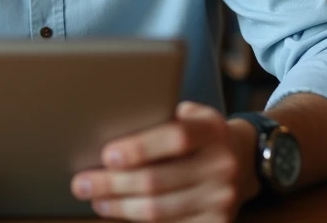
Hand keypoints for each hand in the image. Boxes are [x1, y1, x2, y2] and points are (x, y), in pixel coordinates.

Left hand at [71, 101, 259, 221]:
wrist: (243, 160)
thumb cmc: (201, 133)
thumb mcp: (191, 115)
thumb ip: (162, 118)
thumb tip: (109, 128)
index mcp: (213, 131)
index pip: (176, 138)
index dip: (140, 149)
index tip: (107, 156)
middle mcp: (222, 166)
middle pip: (157, 181)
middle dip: (112, 184)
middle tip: (82, 183)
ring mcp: (222, 199)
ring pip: (159, 210)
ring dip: (120, 206)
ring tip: (96, 199)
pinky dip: (139, 221)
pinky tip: (120, 212)